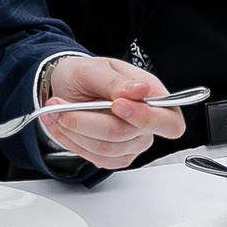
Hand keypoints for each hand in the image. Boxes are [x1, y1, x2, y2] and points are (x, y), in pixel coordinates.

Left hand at [38, 57, 186, 167]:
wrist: (66, 87)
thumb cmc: (84, 74)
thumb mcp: (93, 68)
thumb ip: (115, 81)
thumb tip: (139, 90)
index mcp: (152, 96)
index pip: (169, 122)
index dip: (146, 118)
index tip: (116, 105)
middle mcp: (146, 123)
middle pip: (124, 134)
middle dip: (86, 120)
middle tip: (61, 105)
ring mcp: (131, 143)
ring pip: (105, 148)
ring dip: (74, 130)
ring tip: (58, 111)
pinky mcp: (114, 156)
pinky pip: (95, 157)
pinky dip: (73, 141)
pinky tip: (65, 125)